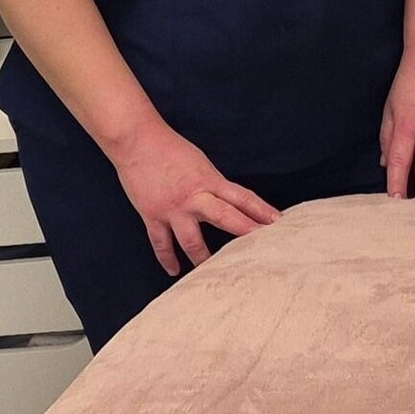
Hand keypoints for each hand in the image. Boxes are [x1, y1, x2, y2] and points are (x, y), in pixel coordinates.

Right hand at [105, 122, 279, 274]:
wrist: (136, 140)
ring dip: (204, 259)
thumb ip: (213, 185)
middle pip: (225, 218)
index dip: (261, 210)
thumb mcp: (200, 163)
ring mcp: (173, 209)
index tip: (278, 222)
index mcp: (209, 181)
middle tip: (261, 250)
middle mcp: (194, 197)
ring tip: (215, 273)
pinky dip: (167, 258)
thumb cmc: (169, 147)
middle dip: (244, 233)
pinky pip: (161, 243)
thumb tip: (227, 202)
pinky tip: (174, 270)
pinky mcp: (152, 215)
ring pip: (192, 240)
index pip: (242, 197)